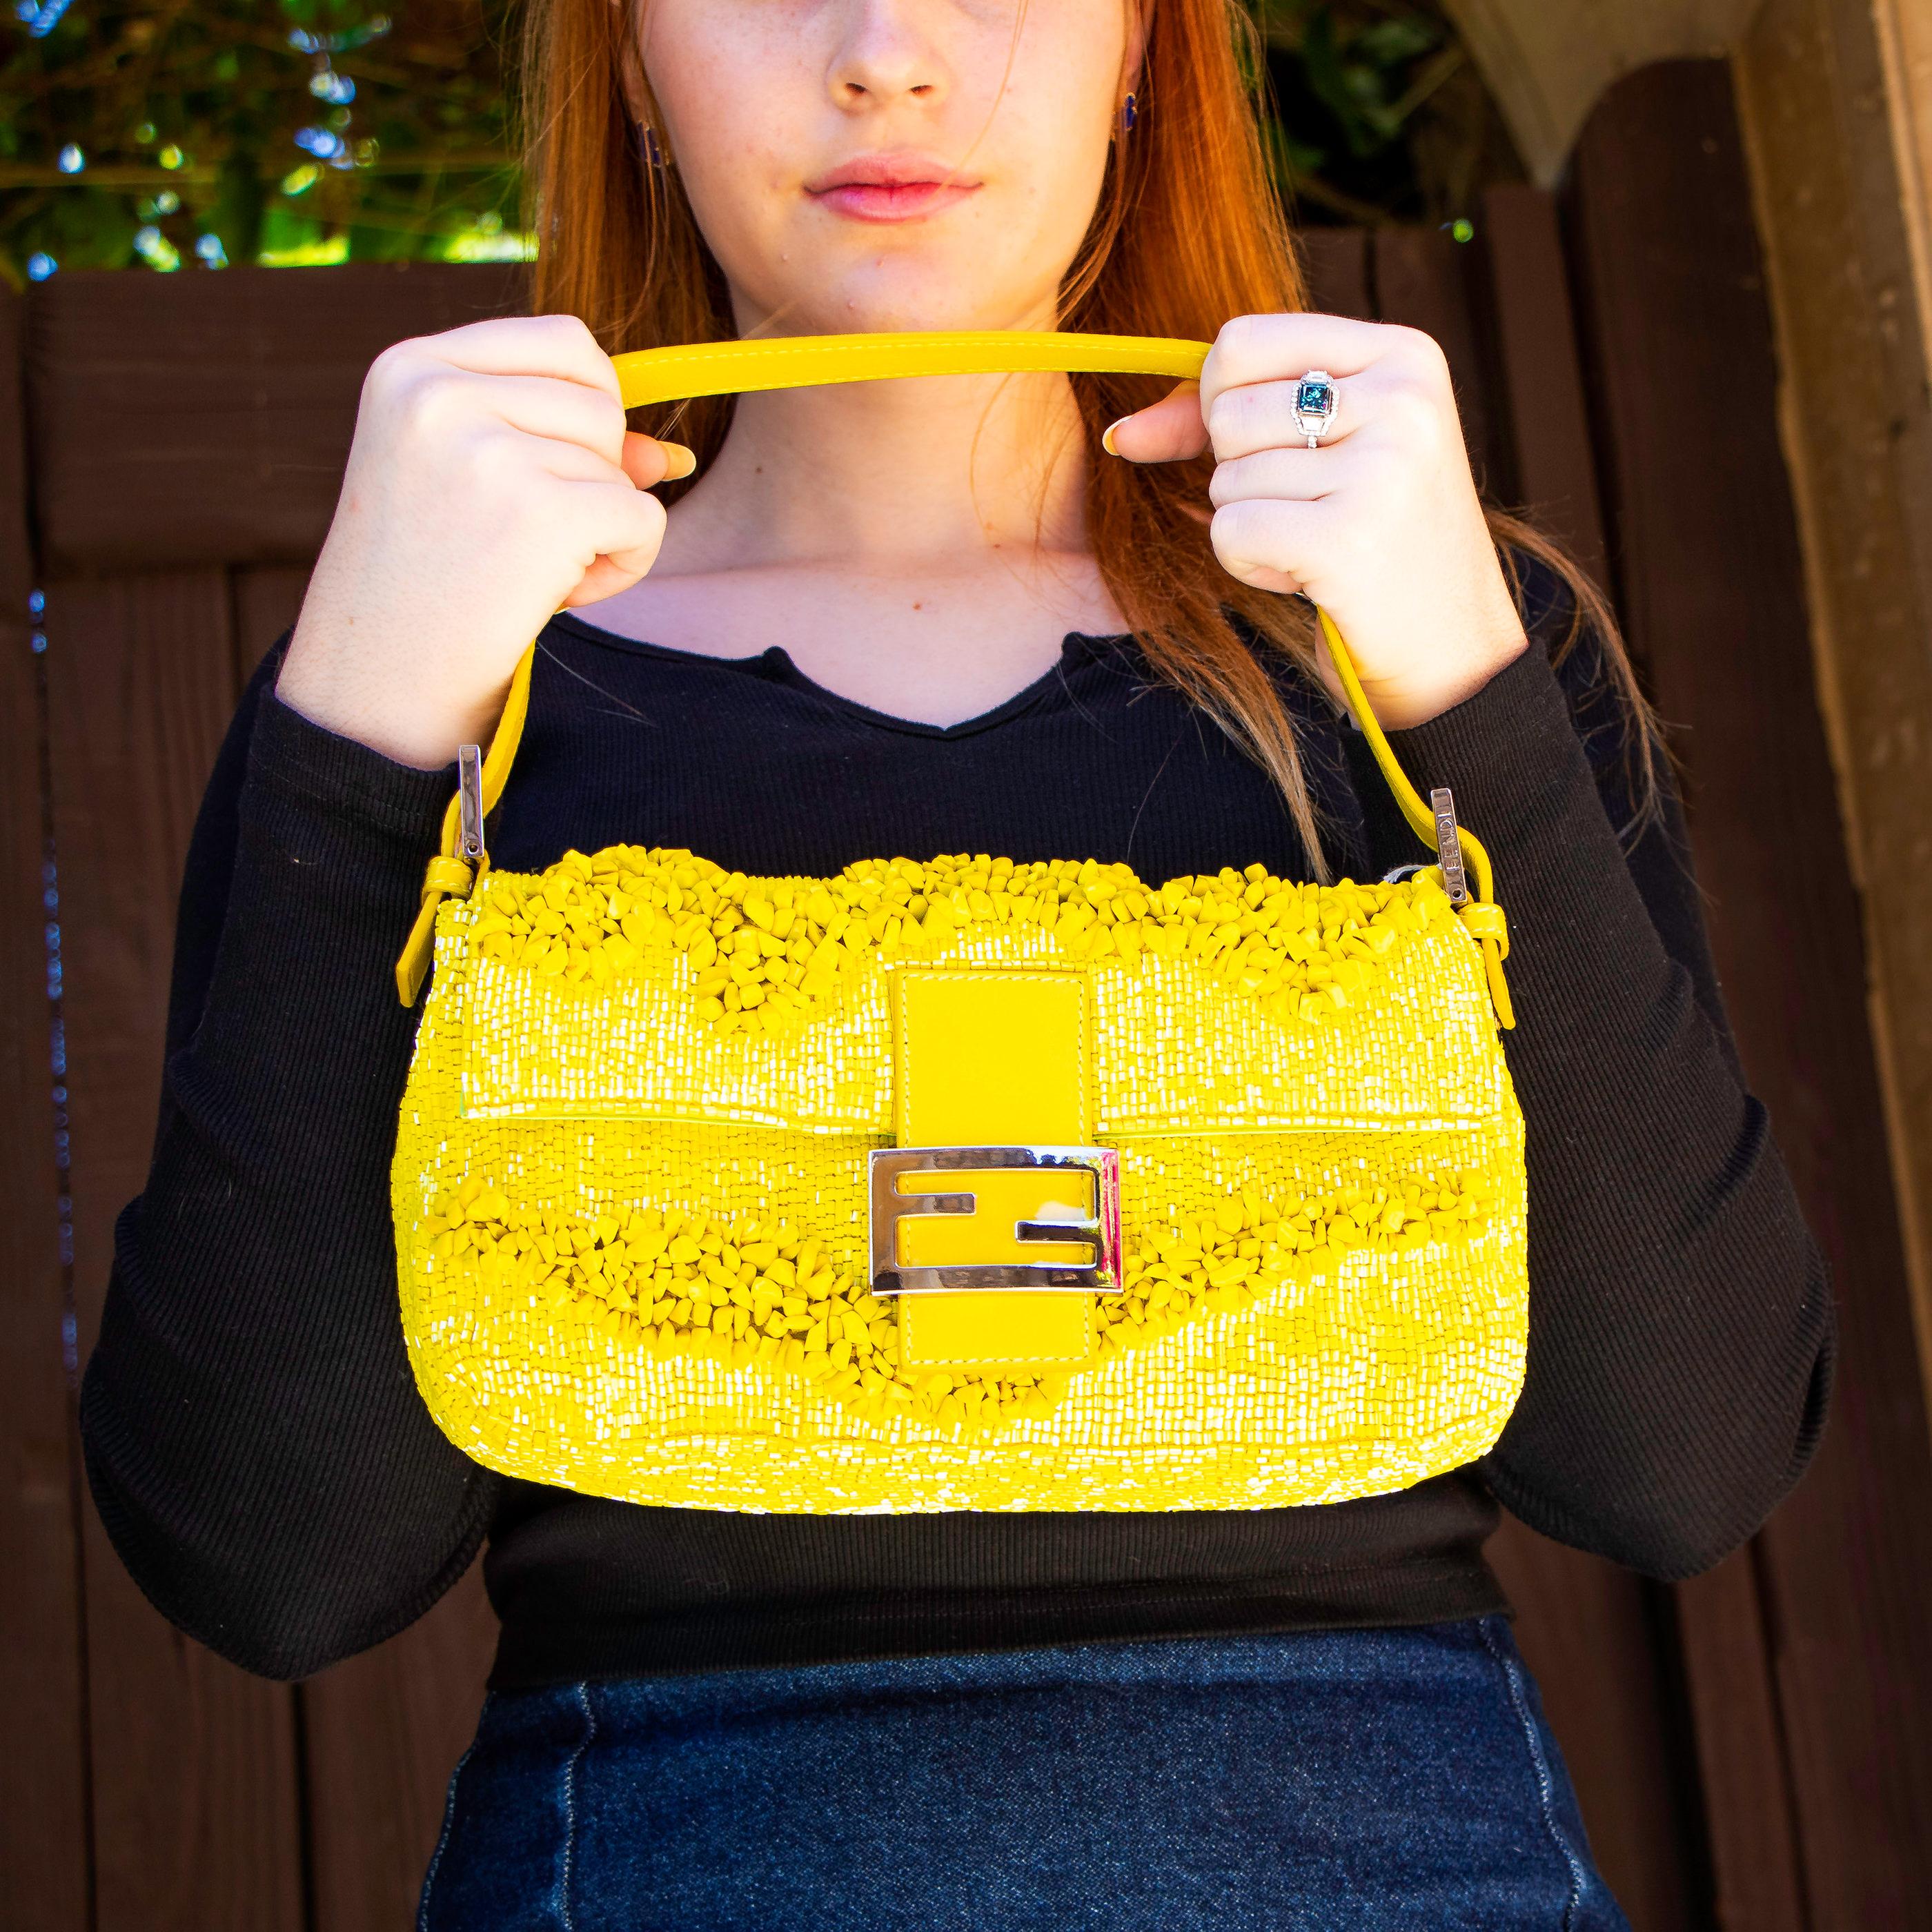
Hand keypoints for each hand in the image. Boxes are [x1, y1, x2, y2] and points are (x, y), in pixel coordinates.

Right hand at [280, 315, 690, 768]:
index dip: (592, 404)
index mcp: (411, 367)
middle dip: (595, 473)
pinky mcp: (538, 511)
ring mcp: (487, 449)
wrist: (377, 681)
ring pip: (622, 463)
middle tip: (532, 535)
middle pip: (601, 400)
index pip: (564, 340)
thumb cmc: (424, 584)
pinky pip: (643, 516)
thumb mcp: (472, 485)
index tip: (557, 464)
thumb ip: (565, 447)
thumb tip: (670, 454)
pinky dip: (627, 563)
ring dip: (604, 526)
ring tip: (536, 571)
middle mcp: (441, 392)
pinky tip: (566, 596)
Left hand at [1106, 313, 1528, 729]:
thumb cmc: (1378, 542)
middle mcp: (1402, 398)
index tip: (1254, 444)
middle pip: (1226, 412)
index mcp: (1403, 355)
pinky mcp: (1350, 538)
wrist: (1454, 647)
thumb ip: (1221, 419)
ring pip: (1225, 479)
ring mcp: (1383, 467)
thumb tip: (1121, 435)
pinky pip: (1230, 532)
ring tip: (1317, 545)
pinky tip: (1308, 577)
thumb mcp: (1323, 450)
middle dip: (1240, 474)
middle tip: (1309, 507)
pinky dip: (1250, 565)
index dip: (1216, 399)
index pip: (1241, 341)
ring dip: (1251, 525)